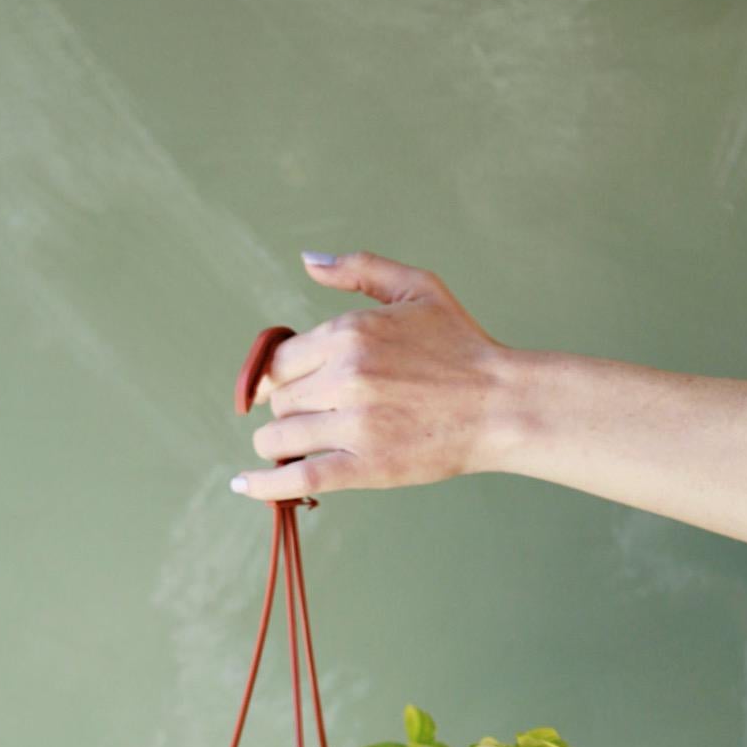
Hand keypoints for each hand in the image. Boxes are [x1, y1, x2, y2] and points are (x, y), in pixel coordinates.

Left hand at [229, 250, 503, 503]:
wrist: (502, 404)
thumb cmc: (462, 346)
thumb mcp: (416, 288)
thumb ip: (360, 269)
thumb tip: (308, 261)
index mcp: (350, 332)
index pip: (280, 362)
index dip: (279, 379)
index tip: (289, 389)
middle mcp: (347, 376)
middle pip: (279, 401)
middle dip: (288, 411)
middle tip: (313, 418)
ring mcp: (355, 425)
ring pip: (279, 439)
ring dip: (277, 446)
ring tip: (296, 447)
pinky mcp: (366, 468)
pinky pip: (298, 479)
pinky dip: (264, 485)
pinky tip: (244, 486)